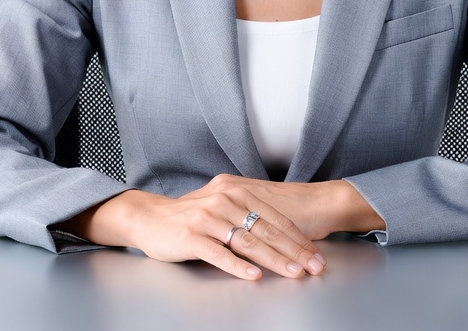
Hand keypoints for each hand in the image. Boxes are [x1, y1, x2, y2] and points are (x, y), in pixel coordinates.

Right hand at [62, 174, 327, 280]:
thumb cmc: (191, 217)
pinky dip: (238, 265)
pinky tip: (253, 275)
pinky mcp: (192, 236)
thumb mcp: (223, 208)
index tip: (317, 255)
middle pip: (267, 229)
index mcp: (237, 192)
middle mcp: (225, 200)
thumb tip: (283, 234)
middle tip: (315, 267)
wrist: (150, 217)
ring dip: (274, 259)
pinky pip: (220, 253)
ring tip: (293, 272)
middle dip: (294, 251)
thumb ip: (249, 215)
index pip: (275, 218)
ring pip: (248, 241)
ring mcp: (208, 217)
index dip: (298, 238)